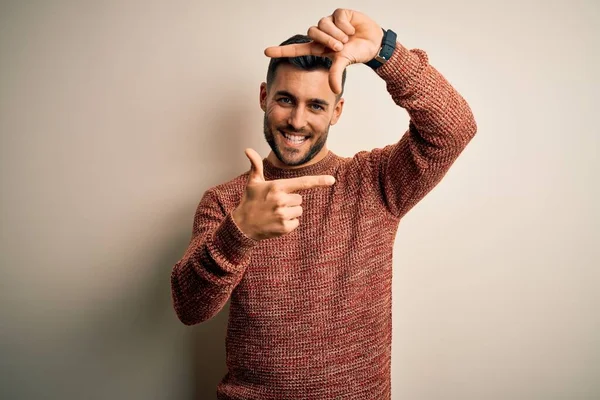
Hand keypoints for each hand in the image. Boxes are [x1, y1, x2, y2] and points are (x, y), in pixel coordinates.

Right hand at [232, 148, 335, 240]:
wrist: (242, 226)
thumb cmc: (250, 202)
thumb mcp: (253, 183)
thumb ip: (256, 165)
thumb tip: (248, 150)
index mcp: (277, 187)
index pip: (302, 182)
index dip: (319, 181)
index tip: (332, 180)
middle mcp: (281, 200)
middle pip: (300, 199)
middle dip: (290, 201)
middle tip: (274, 204)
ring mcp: (283, 214)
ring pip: (299, 211)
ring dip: (290, 212)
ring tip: (274, 213)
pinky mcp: (284, 228)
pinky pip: (296, 223)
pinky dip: (288, 223)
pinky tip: (276, 222)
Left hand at [264, 9, 383, 93]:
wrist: (374, 43)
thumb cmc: (357, 53)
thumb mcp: (344, 63)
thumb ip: (336, 74)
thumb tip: (334, 90)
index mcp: (319, 48)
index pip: (296, 49)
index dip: (281, 51)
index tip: (266, 52)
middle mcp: (322, 35)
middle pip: (312, 32)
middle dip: (327, 40)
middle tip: (340, 47)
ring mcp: (330, 23)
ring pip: (323, 24)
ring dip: (336, 33)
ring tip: (347, 39)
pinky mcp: (339, 14)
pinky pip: (336, 17)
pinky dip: (345, 25)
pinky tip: (352, 29)